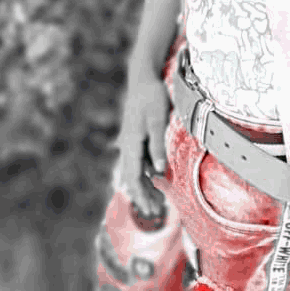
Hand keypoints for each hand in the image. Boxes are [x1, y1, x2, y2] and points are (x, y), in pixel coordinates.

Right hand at [115, 72, 170, 218]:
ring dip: (145, 187)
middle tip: (153, 213)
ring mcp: (133, 141)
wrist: (143, 77)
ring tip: (156, 203)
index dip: (139, 194)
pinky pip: (141, 160)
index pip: (132, 175)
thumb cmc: (151, 97)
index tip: (148, 208)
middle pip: (132, 176)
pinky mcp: (139, 137)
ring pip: (136, 170)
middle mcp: (129, 145)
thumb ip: (158, 145)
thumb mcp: (157, 119)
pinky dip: (148, 173)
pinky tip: (157, 181)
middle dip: (141, 195)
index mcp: (131, 143)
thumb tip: (160, 171)